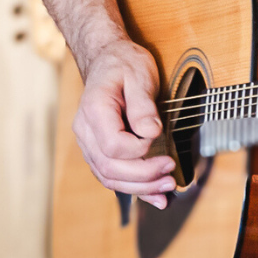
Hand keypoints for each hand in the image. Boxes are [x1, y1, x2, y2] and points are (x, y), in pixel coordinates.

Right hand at [73, 38, 176, 208]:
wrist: (108, 60)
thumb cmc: (124, 64)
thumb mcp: (139, 74)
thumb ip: (143, 104)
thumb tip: (151, 132)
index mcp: (94, 110)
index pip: (113, 146)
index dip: (139, 149)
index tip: (158, 137)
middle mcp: (86, 131)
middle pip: (110, 167)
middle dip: (143, 177)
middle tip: (171, 176)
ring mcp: (90, 143)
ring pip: (109, 177)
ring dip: (140, 188)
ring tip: (168, 189)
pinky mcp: (99, 150)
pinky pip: (112, 176)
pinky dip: (134, 188)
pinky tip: (155, 197)